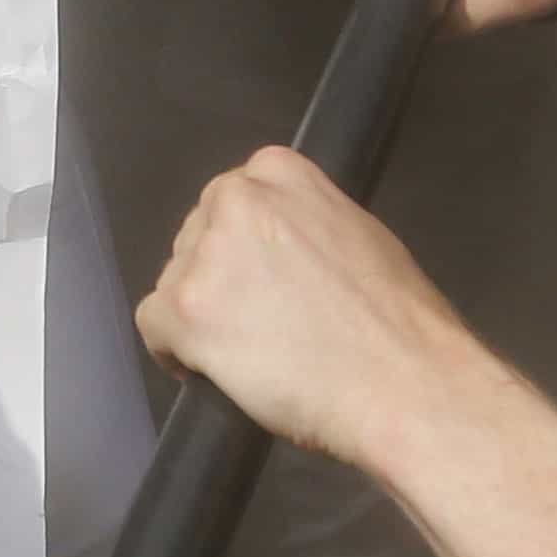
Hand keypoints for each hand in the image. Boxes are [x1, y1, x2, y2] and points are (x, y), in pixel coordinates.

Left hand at [138, 145, 498, 470]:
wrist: (404, 383)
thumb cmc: (399, 322)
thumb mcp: (359, 235)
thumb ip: (306, 225)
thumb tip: (281, 249)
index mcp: (279, 172)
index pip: (231, 201)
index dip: (242, 248)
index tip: (260, 280)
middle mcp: (234, 200)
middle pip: (197, 238)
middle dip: (218, 278)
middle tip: (257, 324)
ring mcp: (205, 254)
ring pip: (175, 282)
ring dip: (200, 317)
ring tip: (249, 354)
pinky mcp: (184, 310)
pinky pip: (153, 327)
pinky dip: (174, 353)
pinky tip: (211, 371)